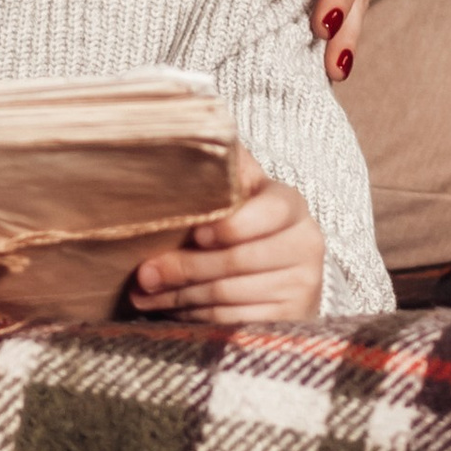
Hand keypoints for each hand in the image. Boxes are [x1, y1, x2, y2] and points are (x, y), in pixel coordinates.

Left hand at [132, 156, 325, 323]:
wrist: (284, 282)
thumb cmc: (248, 231)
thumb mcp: (241, 196)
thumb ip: (223, 170)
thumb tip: (186, 128)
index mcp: (290, 205)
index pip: (266, 212)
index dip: (228, 226)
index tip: (194, 233)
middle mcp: (305, 244)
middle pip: (236, 260)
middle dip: (183, 268)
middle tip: (144, 273)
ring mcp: (301, 286)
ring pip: (227, 294)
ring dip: (179, 297)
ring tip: (146, 293)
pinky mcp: (289, 321)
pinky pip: (231, 322)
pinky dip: (195, 319)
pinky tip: (171, 312)